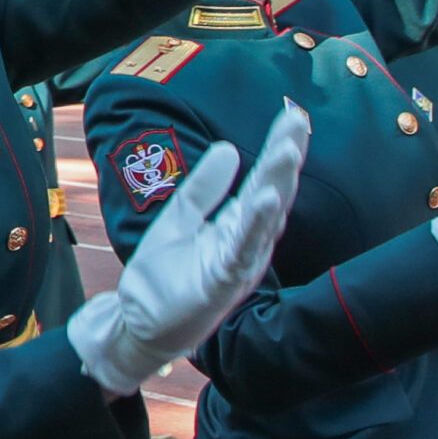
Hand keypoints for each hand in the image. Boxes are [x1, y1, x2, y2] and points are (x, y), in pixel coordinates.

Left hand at [68, 102, 306, 395]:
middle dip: (286, 158)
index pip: (264, 181)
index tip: (293, 115)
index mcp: (237, 226)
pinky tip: (263, 200)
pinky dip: (254, 227)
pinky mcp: (222, 283)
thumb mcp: (179, 218)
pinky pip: (241, 252)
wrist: (140, 323)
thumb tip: (229, 147)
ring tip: (287, 151)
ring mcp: (237, 264)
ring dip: (276, 185)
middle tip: (298, 121)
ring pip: (264, 221)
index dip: (280, 149)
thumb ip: (204, 188)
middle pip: (272, 194)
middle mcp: (246, 244)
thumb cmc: (164, 275)